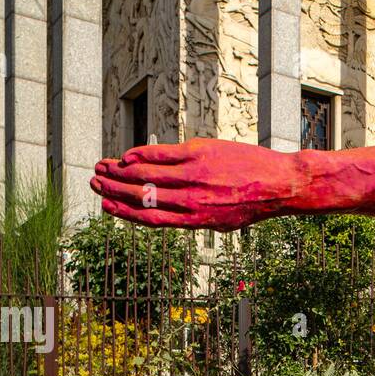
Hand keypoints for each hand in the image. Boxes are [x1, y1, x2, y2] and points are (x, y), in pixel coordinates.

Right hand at [91, 139, 302, 230]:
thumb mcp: (222, 221)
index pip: (147, 217)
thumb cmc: (253, 203)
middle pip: (140, 195)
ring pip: (146, 174)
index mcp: (194, 220)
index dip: (121, 212)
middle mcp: (190, 200)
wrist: (282, 183)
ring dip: (119, 171)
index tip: (103, 205)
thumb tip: (169, 212)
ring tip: (102, 166)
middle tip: (93, 181)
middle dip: (112, 189)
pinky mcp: (202, 153)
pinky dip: (142, 154)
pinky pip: (163, 154)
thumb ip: (194, 217)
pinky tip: (127, 155)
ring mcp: (194, 175)